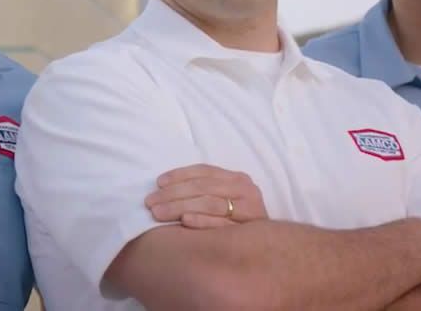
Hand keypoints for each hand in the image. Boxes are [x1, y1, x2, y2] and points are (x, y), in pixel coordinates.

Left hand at [145, 164, 268, 228]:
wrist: (270, 249)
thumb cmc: (238, 223)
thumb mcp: (223, 200)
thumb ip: (203, 192)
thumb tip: (163, 190)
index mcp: (237, 179)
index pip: (204, 171)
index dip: (179, 175)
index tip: (157, 183)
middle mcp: (246, 190)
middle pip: (203, 187)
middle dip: (173, 194)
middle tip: (150, 203)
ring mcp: (250, 210)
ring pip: (210, 203)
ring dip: (181, 207)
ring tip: (159, 213)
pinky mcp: (251, 230)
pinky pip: (222, 224)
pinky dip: (202, 221)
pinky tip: (185, 221)